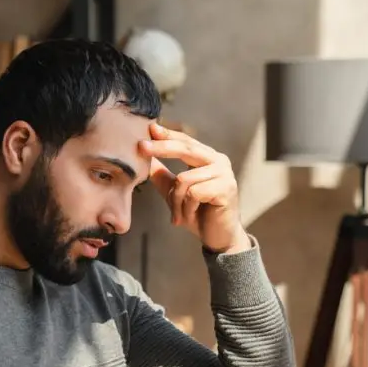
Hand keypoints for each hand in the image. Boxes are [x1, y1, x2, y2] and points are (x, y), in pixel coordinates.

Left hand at [140, 123, 250, 253]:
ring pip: (184, 179)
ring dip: (175, 200)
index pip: (185, 141)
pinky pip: (193, 193)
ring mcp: (224, 174)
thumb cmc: (199, 215)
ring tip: (178, 216)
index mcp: (208, 158)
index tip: (150, 128)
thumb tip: (146, 159)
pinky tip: (188, 217)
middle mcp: (219, 161)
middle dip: (161, 148)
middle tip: (141, 147)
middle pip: (185, 149)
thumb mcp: (176, 193)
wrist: (219, 238)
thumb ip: (163, 176)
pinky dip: (186, 208)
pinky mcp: (226, 189)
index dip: (167, 135)